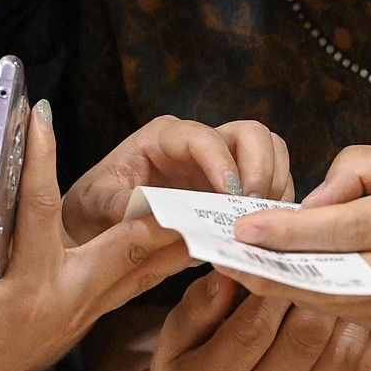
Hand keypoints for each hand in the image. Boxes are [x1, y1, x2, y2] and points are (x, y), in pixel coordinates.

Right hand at [0, 101, 194, 370]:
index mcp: (27, 290)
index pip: (42, 209)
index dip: (41, 158)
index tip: (39, 114)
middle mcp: (64, 306)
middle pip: (126, 249)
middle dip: (158, 209)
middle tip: (189, 173)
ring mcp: (77, 320)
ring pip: (139, 273)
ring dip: (169, 237)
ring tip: (203, 203)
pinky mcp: (78, 324)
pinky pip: (128, 288)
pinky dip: (154, 262)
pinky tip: (176, 241)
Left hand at [64, 116, 292, 243]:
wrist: (96, 225)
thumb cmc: (93, 207)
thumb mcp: (96, 204)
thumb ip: (121, 204)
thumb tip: (156, 213)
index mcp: (164, 139)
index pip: (205, 137)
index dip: (223, 163)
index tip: (232, 196)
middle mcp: (199, 145)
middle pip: (251, 135)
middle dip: (262, 168)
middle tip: (254, 211)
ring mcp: (220, 167)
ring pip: (270, 156)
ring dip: (276, 187)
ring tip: (264, 225)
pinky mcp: (232, 192)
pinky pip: (270, 188)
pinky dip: (276, 208)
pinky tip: (265, 235)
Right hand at [144, 272, 370, 370]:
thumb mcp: (172, 344)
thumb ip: (197, 307)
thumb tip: (230, 269)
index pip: (252, 327)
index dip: (272, 283)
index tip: (280, 248)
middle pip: (303, 339)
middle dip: (315, 289)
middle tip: (321, 252)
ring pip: (340, 356)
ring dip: (349, 308)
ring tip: (345, 271)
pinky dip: (370, 337)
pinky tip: (366, 305)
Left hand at [220, 146, 370, 353]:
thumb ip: (368, 170)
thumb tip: (313, 199)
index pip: (347, 226)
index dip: (291, 228)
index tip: (244, 225)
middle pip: (333, 274)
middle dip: (271, 269)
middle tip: (221, 255)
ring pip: (335, 303)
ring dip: (281, 290)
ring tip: (236, 271)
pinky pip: (353, 315)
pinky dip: (313, 301)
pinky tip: (280, 285)